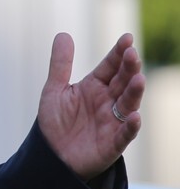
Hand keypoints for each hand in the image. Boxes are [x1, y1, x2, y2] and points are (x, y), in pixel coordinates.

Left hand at [37, 32, 144, 180]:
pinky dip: (131, 126)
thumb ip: (61, 64)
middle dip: (128, 68)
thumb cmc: (55, 122)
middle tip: (132, 54)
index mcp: (95, 87)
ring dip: (134, 92)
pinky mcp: (112, 144)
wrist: (50, 155)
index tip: (126, 38)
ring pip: (128, 104)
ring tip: (138, 79)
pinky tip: (135, 116)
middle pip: (122, 82)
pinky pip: (125, 134)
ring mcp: (113, 122)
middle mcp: (108, 102)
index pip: (110, 67)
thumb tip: (63, 34)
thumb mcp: (55, 90)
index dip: (118, 53)